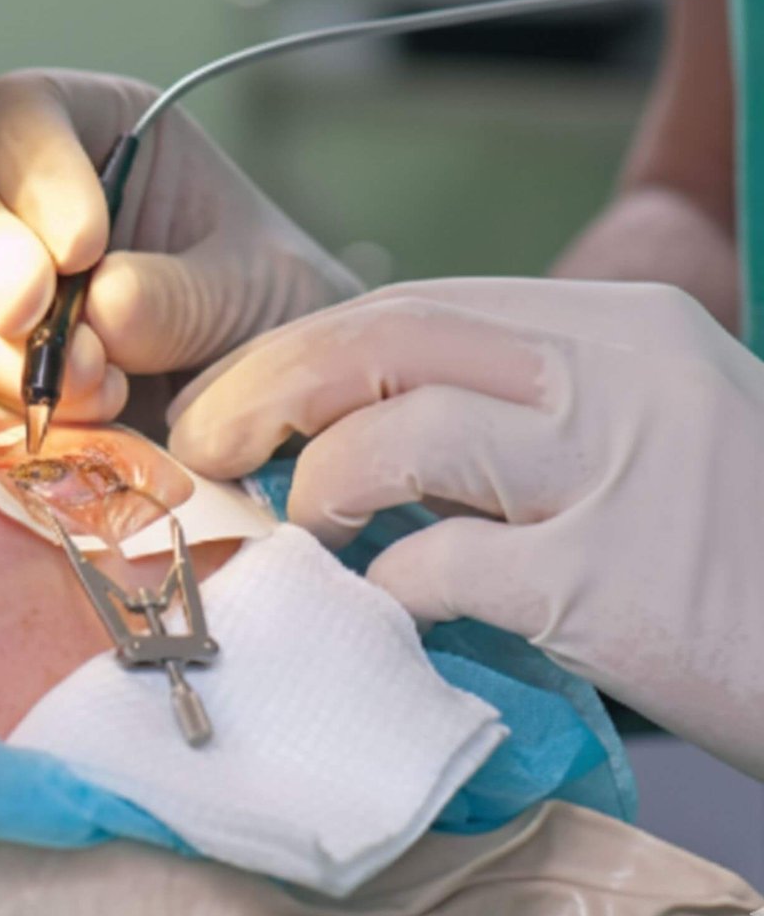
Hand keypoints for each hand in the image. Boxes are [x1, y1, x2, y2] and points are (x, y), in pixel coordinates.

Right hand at [0, 69, 360, 427]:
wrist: (281, 412)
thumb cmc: (275, 312)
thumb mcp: (258, 290)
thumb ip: (184, 294)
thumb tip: (99, 306)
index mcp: (100, 137)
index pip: (20, 112)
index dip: (30, 169)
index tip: (83, 245)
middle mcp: (31, 208)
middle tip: (37, 317)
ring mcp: (4, 294)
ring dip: (4, 352)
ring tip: (100, 387)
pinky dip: (5, 407)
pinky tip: (80, 421)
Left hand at [168, 278, 763, 778]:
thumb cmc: (742, 544)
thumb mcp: (647, 429)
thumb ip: (522, 409)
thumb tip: (362, 428)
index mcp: (613, 326)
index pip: (413, 306)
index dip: (298, 350)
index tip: (237, 396)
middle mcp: (613, 375)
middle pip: (384, 343)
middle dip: (265, 389)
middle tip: (206, 443)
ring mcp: (614, 474)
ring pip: (397, 439)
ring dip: (319, 488)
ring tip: (311, 532)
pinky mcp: (609, 585)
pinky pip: (439, 568)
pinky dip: (384, 589)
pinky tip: (384, 609)